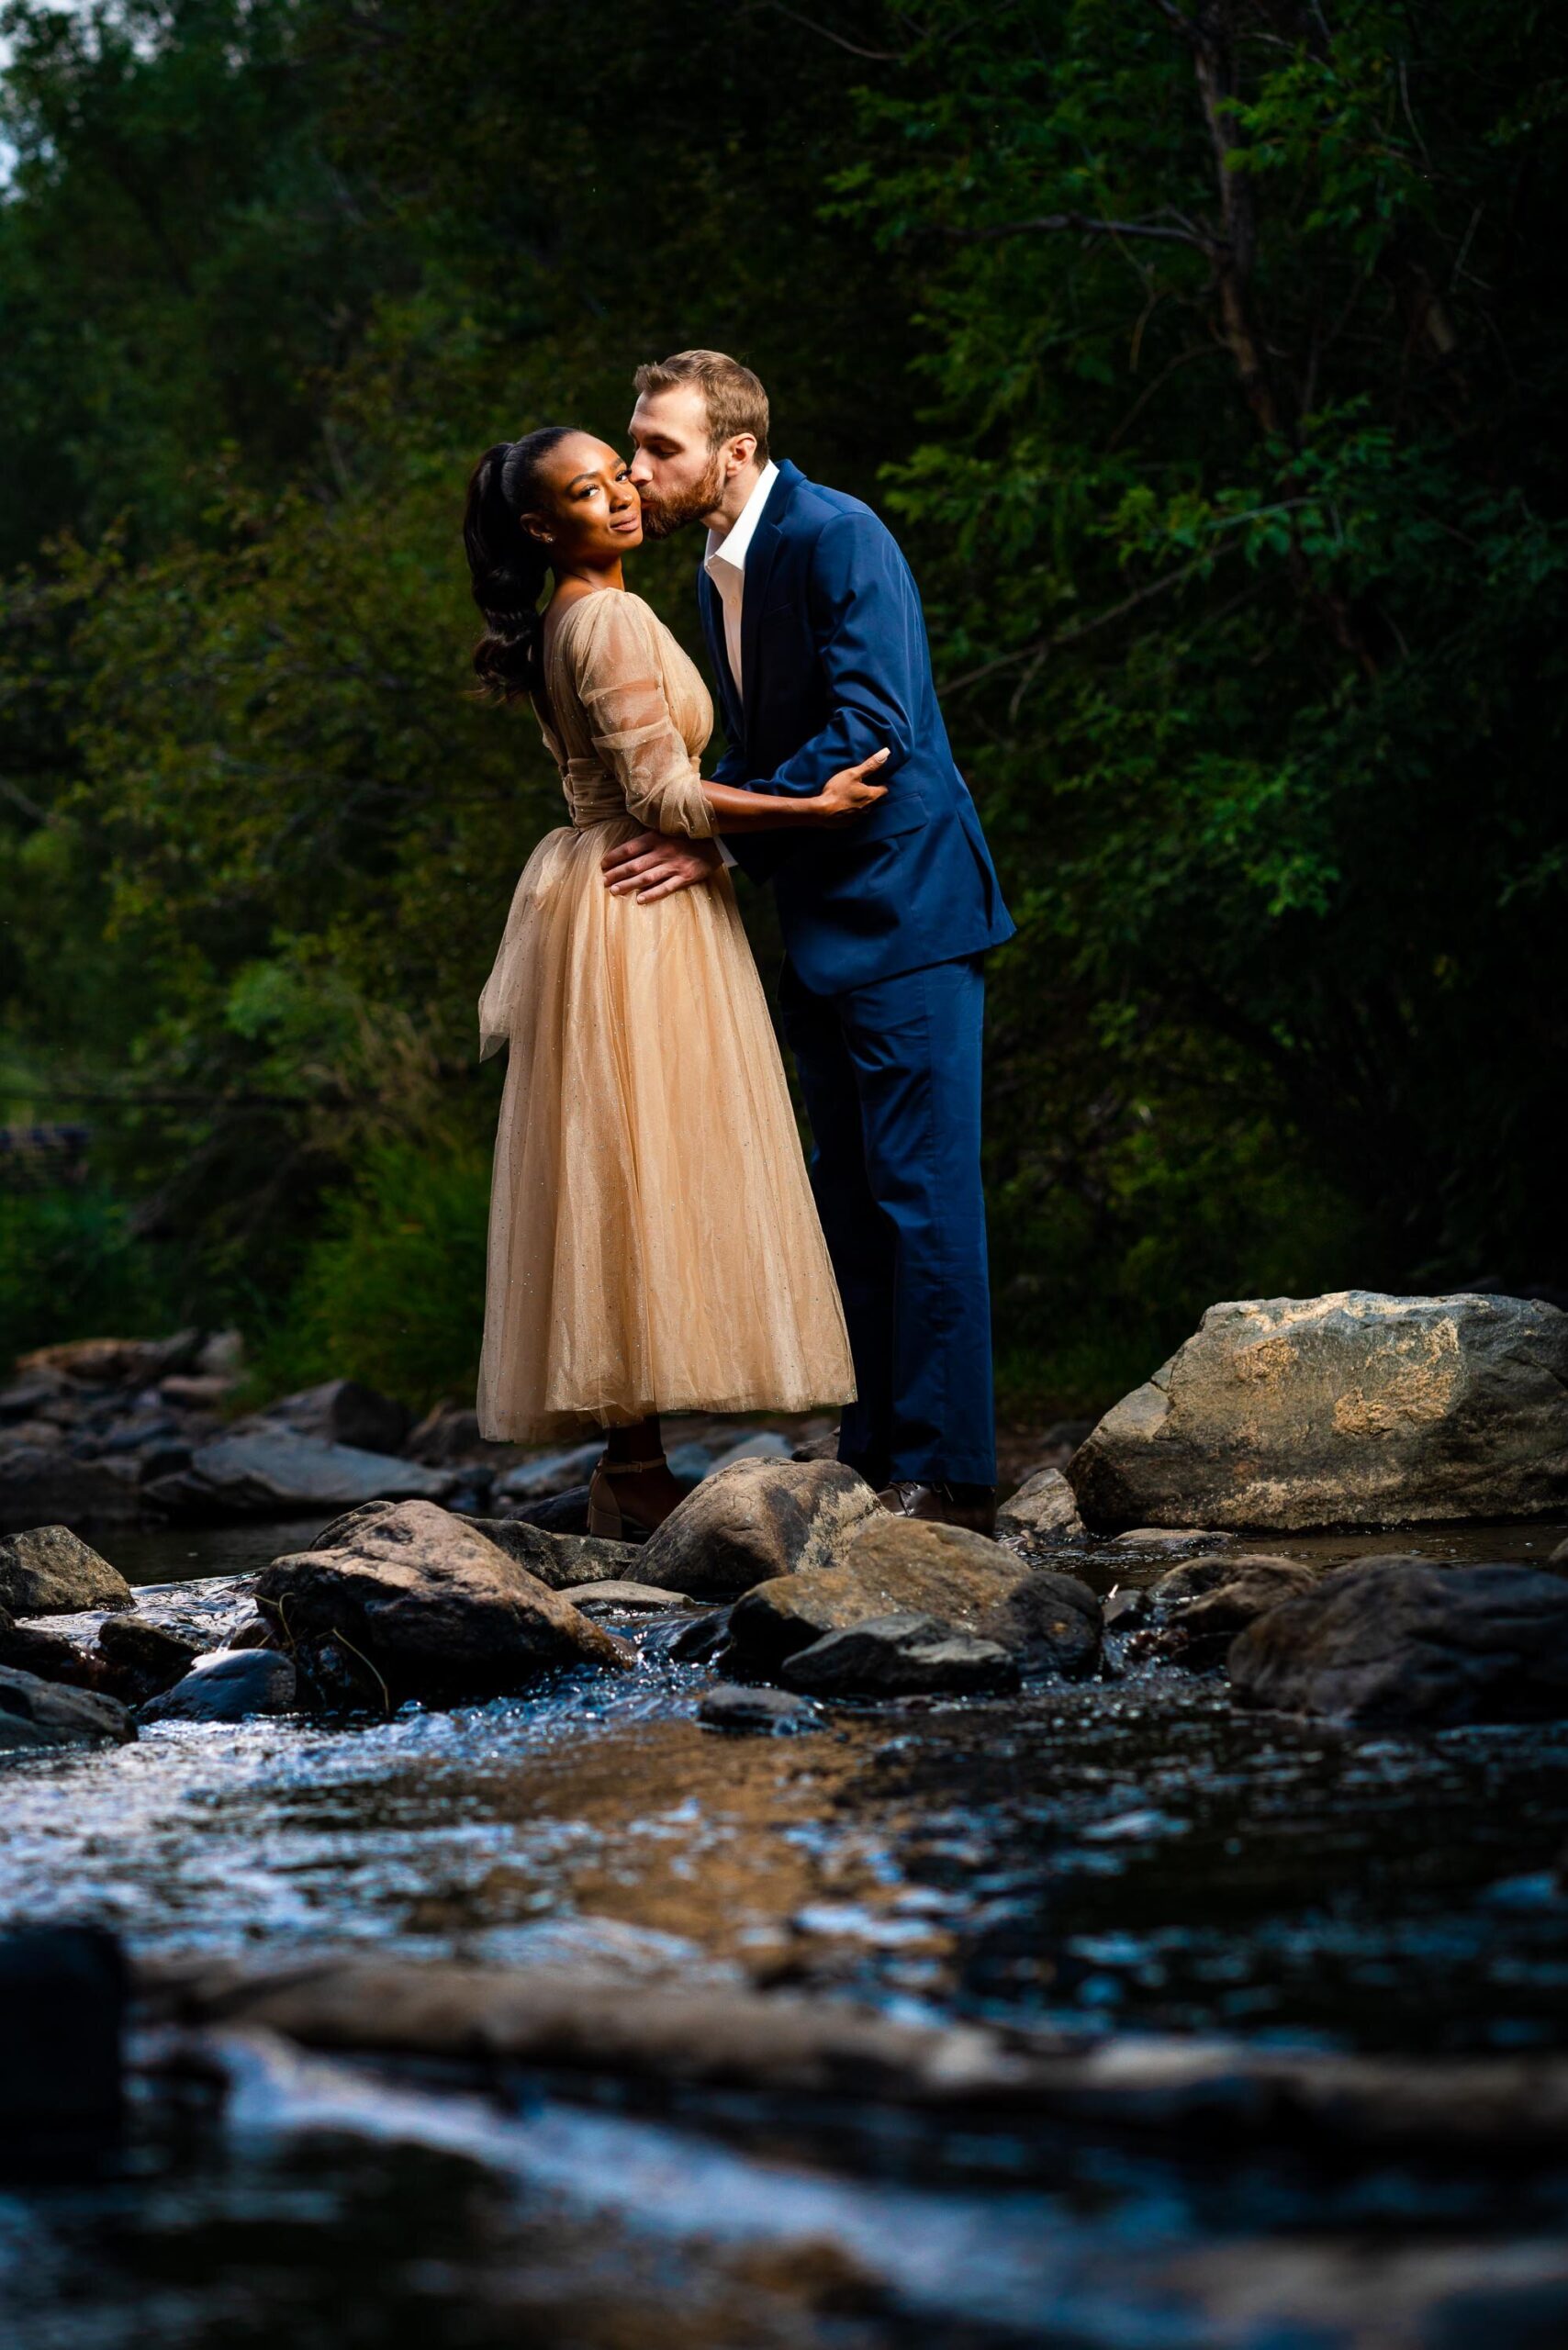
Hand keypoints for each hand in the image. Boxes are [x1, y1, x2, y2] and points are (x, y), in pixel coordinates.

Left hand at [601, 829, 721, 900]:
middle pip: (634, 865)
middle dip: (616, 874)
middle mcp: (663, 851)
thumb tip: (626, 849)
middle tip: (603, 882)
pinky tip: (640, 900)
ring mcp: (674, 866)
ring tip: (614, 891)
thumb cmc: (686, 837)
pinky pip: (666, 888)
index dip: (614, 857)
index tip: (603, 865)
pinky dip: (652, 894)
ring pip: (646, 877)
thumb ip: (648, 839)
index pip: (629, 848)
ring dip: (628, 885)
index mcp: (656, 838)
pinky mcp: (685, 877)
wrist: (716, 842)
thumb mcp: (666, 830)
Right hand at [815, 747, 890, 821]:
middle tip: (861, 787)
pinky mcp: (850, 823)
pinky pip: (856, 816)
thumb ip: (870, 764)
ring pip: (866, 809)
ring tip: (852, 797)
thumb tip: (886, 753)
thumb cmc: (837, 790)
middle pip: (875, 800)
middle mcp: (868, 808)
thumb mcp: (853, 773)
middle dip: (870, 794)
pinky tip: (845, 806)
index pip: (884, 790)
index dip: (880, 784)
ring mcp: (859, 818)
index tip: (873, 781)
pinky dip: (853, 811)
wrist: (821, 811)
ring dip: (862, 803)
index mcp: (871, 795)